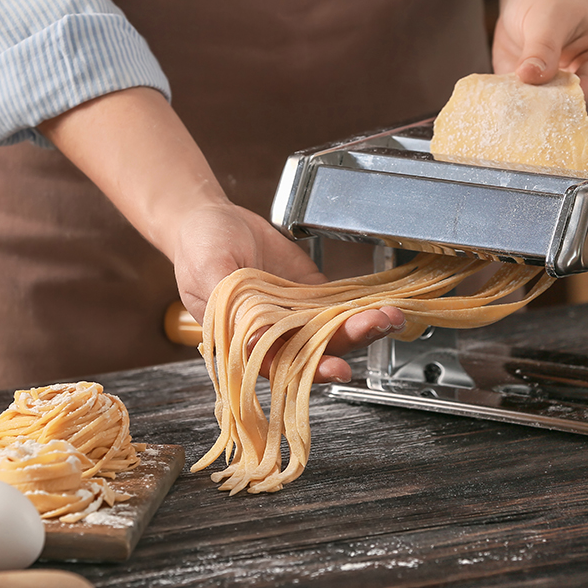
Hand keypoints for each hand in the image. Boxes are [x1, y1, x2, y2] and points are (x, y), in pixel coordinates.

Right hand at [172, 201, 403, 383]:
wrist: (210, 218)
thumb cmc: (198, 247)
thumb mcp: (209, 271)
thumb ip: (231, 305)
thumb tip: (254, 341)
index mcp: (242, 341)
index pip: (280, 365)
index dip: (309, 370)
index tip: (337, 368)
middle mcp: (273, 335)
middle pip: (316, 349)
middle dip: (349, 340)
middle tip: (377, 324)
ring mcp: (294, 315)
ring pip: (332, 329)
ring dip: (362, 325)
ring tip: (389, 314)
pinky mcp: (310, 293)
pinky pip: (338, 304)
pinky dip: (360, 305)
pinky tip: (381, 301)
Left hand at [492, 0, 587, 112]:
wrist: (532, 0)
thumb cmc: (549, 1)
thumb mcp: (546, 16)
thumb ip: (542, 47)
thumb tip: (531, 75)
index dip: (565, 99)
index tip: (535, 101)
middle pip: (581, 112)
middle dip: (550, 110)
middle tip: (520, 103)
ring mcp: (579, 97)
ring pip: (561, 121)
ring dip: (536, 115)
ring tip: (514, 101)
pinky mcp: (554, 105)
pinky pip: (541, 119)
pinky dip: (524, 115)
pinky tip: (508, 106)